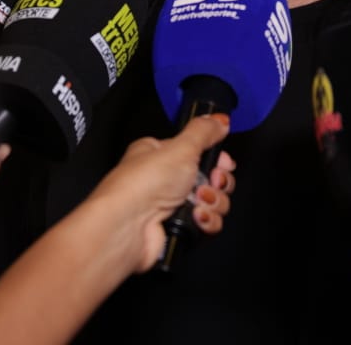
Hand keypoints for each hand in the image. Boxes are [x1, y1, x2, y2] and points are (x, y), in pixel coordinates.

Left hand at [84, 114, 235, 272]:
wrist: (128, 227)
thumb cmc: (142, 184)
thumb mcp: (181, 147)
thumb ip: (204, 131)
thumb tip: (219, 120)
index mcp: (160, 154)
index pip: (199, 151)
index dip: (216, 157)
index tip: (222, 161)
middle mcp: (165, 180)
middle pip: (211, 178)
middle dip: (217, 182)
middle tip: (211, 181)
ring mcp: (171, 207)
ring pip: (212, 202)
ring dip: (212, 202)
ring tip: (197, 201)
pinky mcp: (178, 230)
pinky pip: (207, 224)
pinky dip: (206, 221)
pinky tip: (195, 218)